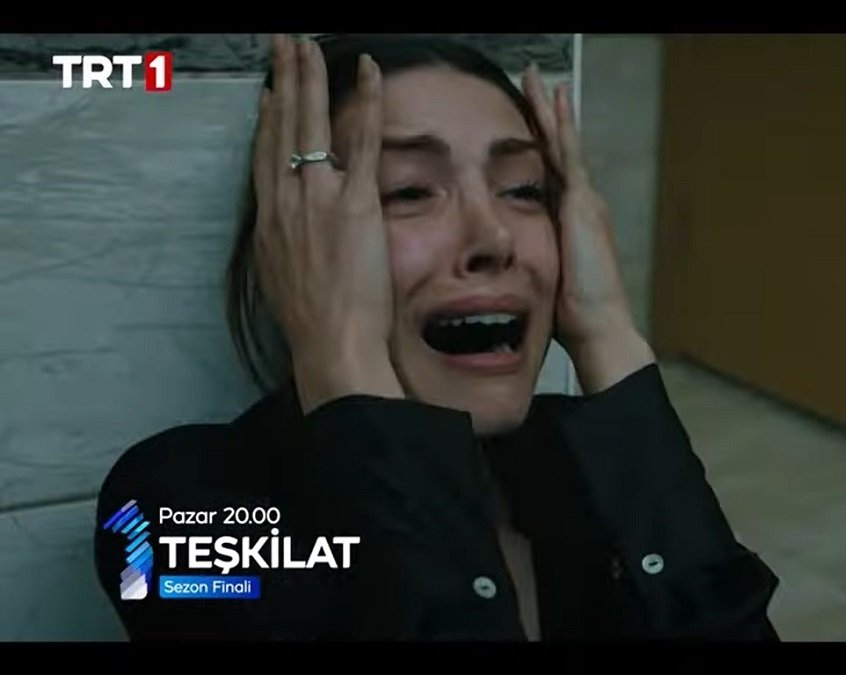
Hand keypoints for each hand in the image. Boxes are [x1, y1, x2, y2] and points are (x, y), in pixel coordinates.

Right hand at [253, 35, 402, 411]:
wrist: (330, 343)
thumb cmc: (312, 325)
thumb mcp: (282, 281)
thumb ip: (285, 249)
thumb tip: (288, 242)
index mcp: (270, 220)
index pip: (265, 155)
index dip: (267, 119)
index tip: (270, 93)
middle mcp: (287, 200)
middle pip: (281, 127)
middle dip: (283, 81)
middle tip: (283, 47)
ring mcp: (319, 197)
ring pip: (311, 123)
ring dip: (310, 78)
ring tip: (306, 46)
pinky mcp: (355, 202)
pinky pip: (362, 141)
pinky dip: (366, 102)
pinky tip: (368, 71)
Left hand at [521, 66, 654, 393]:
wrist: (598, 326)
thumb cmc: (569, 316)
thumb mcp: (537, 282)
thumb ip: (520, 266)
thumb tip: (488, 271)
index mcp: (565, 224)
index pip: (545, 175)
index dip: (535, 147)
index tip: (521, 125)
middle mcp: (579, 205)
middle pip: (556, 150)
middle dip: (543, 117)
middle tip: (532, 83)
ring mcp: (584, 200)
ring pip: (563, 143)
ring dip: (550, 110)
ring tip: (539, 78)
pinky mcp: (583, 202)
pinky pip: (569, 152)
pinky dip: (561, 123)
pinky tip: (554, 98)